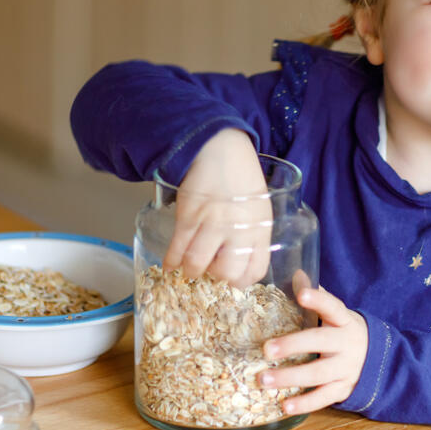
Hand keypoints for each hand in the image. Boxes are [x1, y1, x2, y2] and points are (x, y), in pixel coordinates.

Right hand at [163, 128, 271, 287]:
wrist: (219, 148)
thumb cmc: (241, 176)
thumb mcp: (259, 205)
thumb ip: (252, 232)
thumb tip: (238, 259)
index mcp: (261, 227)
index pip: (257, 269)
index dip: (242, 281)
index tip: (232, 282)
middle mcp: (239, 228)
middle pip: (228, 274)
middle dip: (216, 279)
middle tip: (209, 272)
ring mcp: (213, 223)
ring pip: (198, 264)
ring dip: (191, 271)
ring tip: (189, 268)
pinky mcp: (189, 216)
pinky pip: (178, 248)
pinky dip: (171, 261)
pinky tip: (170, 266)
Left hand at [259, 286, 368, 414]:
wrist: (377, 359)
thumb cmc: (343, 331)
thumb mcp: (336, 313)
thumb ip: (317, 296)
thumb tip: (296, 273)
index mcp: (344, 320)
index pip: (332, 307)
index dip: (318, 299)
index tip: (302, 293)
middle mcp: (347, 344)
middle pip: (321, 342)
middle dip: (293, 346)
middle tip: (266, 349)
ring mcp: (347, 368)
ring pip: (319, 373)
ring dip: (290, 377)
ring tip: (264, 380)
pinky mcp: (343, 389)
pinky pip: (324, 397)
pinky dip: (304, 403)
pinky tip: (284, 405)